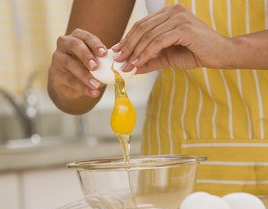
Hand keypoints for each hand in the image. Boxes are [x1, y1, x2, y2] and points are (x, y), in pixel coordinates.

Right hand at [48, 29, 107, 113]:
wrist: (70, 83)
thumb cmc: (85, 66)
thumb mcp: (93, 61)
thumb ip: (103, 60)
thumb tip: (119, 64)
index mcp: (76, 37)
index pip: (85, 36)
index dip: (95, 44)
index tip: (104, 53)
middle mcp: (64, 44)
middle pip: (74, 45)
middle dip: (86, 55)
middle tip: (96, 67)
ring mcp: (57, 58)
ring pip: (69, 63)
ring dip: (84, 75)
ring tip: (96, 84)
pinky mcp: (54, 73)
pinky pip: (68, 80)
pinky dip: (82, 87)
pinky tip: (92, 93)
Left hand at [112, 4, 234, 72]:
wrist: (221, 55)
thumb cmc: (196, 53)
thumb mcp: (167, 57)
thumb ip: (149, 59)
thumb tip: (131, 67)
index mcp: (168, 14)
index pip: (141, 25)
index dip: (127, 39)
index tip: (116, 52)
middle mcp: (172, 11)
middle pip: (141, 28)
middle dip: (127, 46)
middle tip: (117, 60)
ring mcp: (178, 18)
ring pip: (148, 36)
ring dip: (135, 52)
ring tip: (126, 65)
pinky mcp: (183, 28)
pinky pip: (158, 42)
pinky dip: (146, 53)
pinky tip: (138, 63)